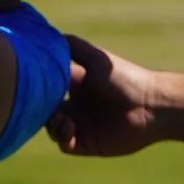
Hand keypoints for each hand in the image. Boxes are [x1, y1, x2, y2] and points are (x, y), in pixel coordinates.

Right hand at [47, 35, 165, 156]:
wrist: (151, 105)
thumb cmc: (125, 77)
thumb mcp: (95, 57)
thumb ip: (70, 46)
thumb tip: (42, 39)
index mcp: (76, 84)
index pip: (47, 87)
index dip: (37, 87)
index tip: (31, 84)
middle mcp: (77, 105)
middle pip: (45, 109)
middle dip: (39, 108)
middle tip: (42, 104)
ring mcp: (82, 125)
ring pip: (52, 128)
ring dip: (51, 124)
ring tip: (62, 118)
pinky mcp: (88, 143)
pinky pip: (65, 144)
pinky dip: (62, 137)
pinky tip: (70, 128)